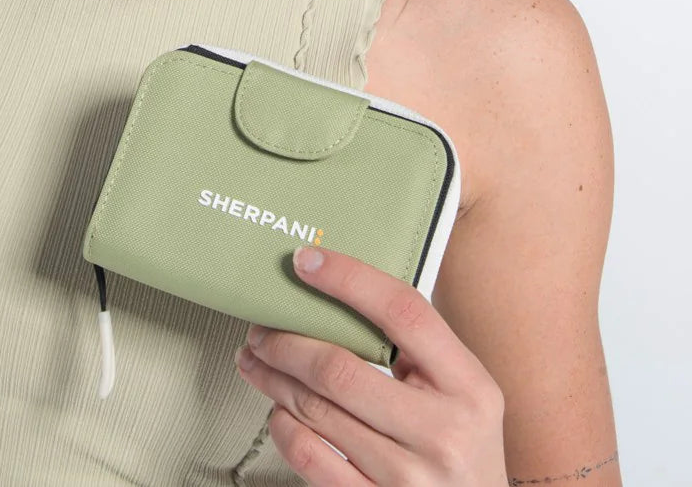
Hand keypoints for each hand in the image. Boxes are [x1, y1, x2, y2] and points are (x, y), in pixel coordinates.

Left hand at [234, 245, 506, 484]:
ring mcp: (408, 477)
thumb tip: (340, 291)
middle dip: (285, 342)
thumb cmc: (463, 446)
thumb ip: (417, 346)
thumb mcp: (463, 390)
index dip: (348, 279)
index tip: (307, 261)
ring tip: (258, 361)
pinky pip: (309, 458)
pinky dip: (282, 427)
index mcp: (469, 387)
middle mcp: (442, 433)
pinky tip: (278, 411)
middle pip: (339, 369)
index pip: (402, 313)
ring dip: (273, 378)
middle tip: (262, 328)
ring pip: (315, 412)